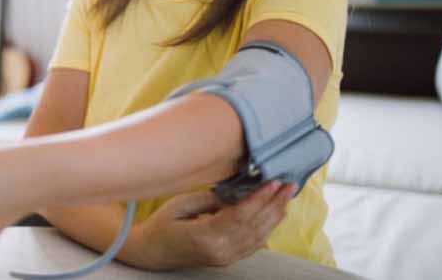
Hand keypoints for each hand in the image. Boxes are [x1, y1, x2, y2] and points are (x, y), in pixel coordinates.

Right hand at [132, 181, 296, 269]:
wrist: (151, 251)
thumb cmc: (161, 224)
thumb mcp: (181, 204)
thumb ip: (211, 199)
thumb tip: (237, 193)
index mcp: (205, 236)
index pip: (240, 216)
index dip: (259, 198)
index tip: (273, 182)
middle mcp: (220, 250)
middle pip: (254, 226)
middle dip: (274, 204)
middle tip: (290, 184)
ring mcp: (225, 257)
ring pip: (258, 236)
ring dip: (275, 215)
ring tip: (287, 196)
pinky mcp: (227, 258)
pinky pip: (253, 244)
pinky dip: (267, 228)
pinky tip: (275, 214)